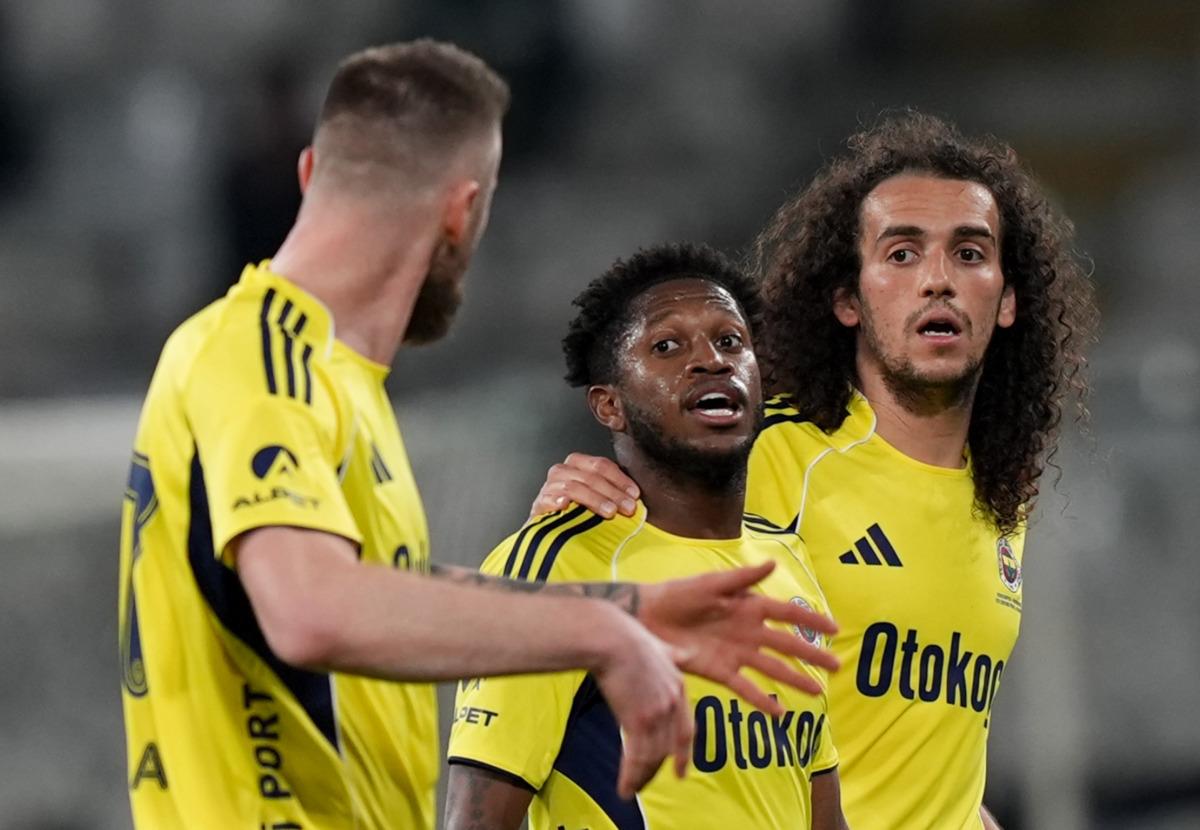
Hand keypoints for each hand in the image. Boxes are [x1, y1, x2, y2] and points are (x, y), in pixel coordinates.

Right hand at [531, 453, 638, 518]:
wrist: (549, 524)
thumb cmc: (578, 509)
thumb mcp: (596, 496)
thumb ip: (611, 491)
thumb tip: (635, 498)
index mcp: (578, 463)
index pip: (601, 465)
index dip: (620, 479)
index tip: (635, 495)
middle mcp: (562, 471)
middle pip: (590, 476)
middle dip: (613, 492)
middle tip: (628, 507)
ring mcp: (549, 486)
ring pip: (574, 487)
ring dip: (595, 499)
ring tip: (610, 512)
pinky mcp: (539, 503)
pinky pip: (548, 498)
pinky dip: (558, 500)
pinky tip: (567, 505)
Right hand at [591, 610, 694, 798]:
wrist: (611, 639)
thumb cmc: (627, 637)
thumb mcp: (659, 645)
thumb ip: (674, 654)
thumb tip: (689, 652)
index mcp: (678, 685)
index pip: (686, 729)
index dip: (684, 752)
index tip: (681, 770)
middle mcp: (673, 702)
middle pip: (670, 747)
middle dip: (658, 769)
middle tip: (646, 784)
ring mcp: (657, 712)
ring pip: (654, 756)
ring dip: (642, 777)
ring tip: (630, 790)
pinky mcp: (638, 719)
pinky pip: (637, 757)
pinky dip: (631, 776)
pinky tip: (624, 787)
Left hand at [639, 561, 839, 713]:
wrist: (647, 617)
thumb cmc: (678, 594)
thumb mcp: (711, 583)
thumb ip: (742, 578)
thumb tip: (773, 563)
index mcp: (749, 606)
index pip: (787, 613)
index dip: (811, 620)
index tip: (834, 629)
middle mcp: (748, 632)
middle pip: (787, 645)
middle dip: (811, 655)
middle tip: (836, 666)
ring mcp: (737, 653)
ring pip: (772, 668)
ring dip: (795, 679)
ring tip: (817, 692)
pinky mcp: (720, 672)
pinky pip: (746, 688)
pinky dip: (762, 701)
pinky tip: (779, 714)